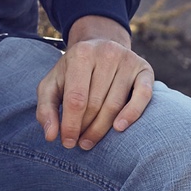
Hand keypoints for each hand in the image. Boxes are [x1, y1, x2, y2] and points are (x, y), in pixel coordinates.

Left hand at [36, 15, 153, 150]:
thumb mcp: (52, 84)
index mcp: (81, 54)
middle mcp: (106, 53)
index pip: (76, 98)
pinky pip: (143, 95)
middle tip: (80, 143)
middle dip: (86, 128)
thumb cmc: (73, 72)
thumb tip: (50, 136)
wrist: (101, 47)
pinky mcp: (144, 69)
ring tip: (90, 140)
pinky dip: (132, 114)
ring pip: (115, 104)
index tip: (67, 142)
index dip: (71, 124)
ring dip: (103, 128)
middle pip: (95, 103)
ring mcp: (127, 60)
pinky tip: (119, 128)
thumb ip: (45, 108)